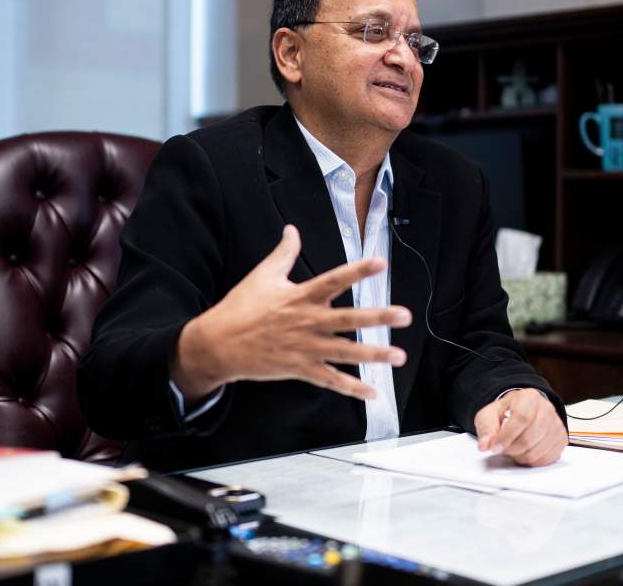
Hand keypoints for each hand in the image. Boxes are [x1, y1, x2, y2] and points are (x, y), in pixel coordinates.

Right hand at [171, 224, 411, 401]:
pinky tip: (373, 393)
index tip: (380, 263)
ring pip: (345, 352)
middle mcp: (306, 321)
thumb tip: (292, 229)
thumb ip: (283, 253)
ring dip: (374, 354)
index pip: (334, 280)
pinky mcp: (299, 369)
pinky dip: (352, 388)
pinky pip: (330, 380)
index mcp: (300, 296)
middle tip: (404, 315)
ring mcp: (304, 347)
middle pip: (348, 319)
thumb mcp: (262, 275)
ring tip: (399, 355)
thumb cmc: (240, 307)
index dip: (357, 271)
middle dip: (378, 317)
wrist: (218, 345)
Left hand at [475, 389, 566, 466]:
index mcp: (529, 397)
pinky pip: (546, 459)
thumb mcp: (489, 415)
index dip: (507, 436)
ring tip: (512, 448)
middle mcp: (547, 409)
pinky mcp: (561, 440)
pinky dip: (531, 461)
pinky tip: (524, 452)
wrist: (522, 412)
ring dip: (519, 456)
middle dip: (511, 449)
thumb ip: (486, 428)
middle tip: (501, 448)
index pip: (522, 418)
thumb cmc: (506, 413)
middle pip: (529, 438)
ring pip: (537, 451)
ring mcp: (556, 425)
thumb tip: (484, 445)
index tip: (495, 447)